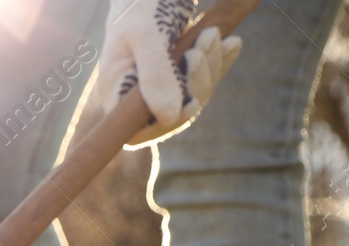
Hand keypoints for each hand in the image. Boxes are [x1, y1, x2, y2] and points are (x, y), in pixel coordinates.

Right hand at [98, 0, 242, 146]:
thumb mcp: (147, 34)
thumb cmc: (142, 2)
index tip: (192, 101)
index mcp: (116, 88)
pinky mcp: (176, 67)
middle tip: (206, 41)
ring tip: (213, 34)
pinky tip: (232, 43)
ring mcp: (156, 80)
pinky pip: (202, 77)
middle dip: (197, 83)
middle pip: (171, 114)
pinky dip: (220, 61)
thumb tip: (169, 117)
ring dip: (211, 66)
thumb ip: (156, 75)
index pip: (137, 130)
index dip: (166, 124)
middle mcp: (134, 90)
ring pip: (191, 94)